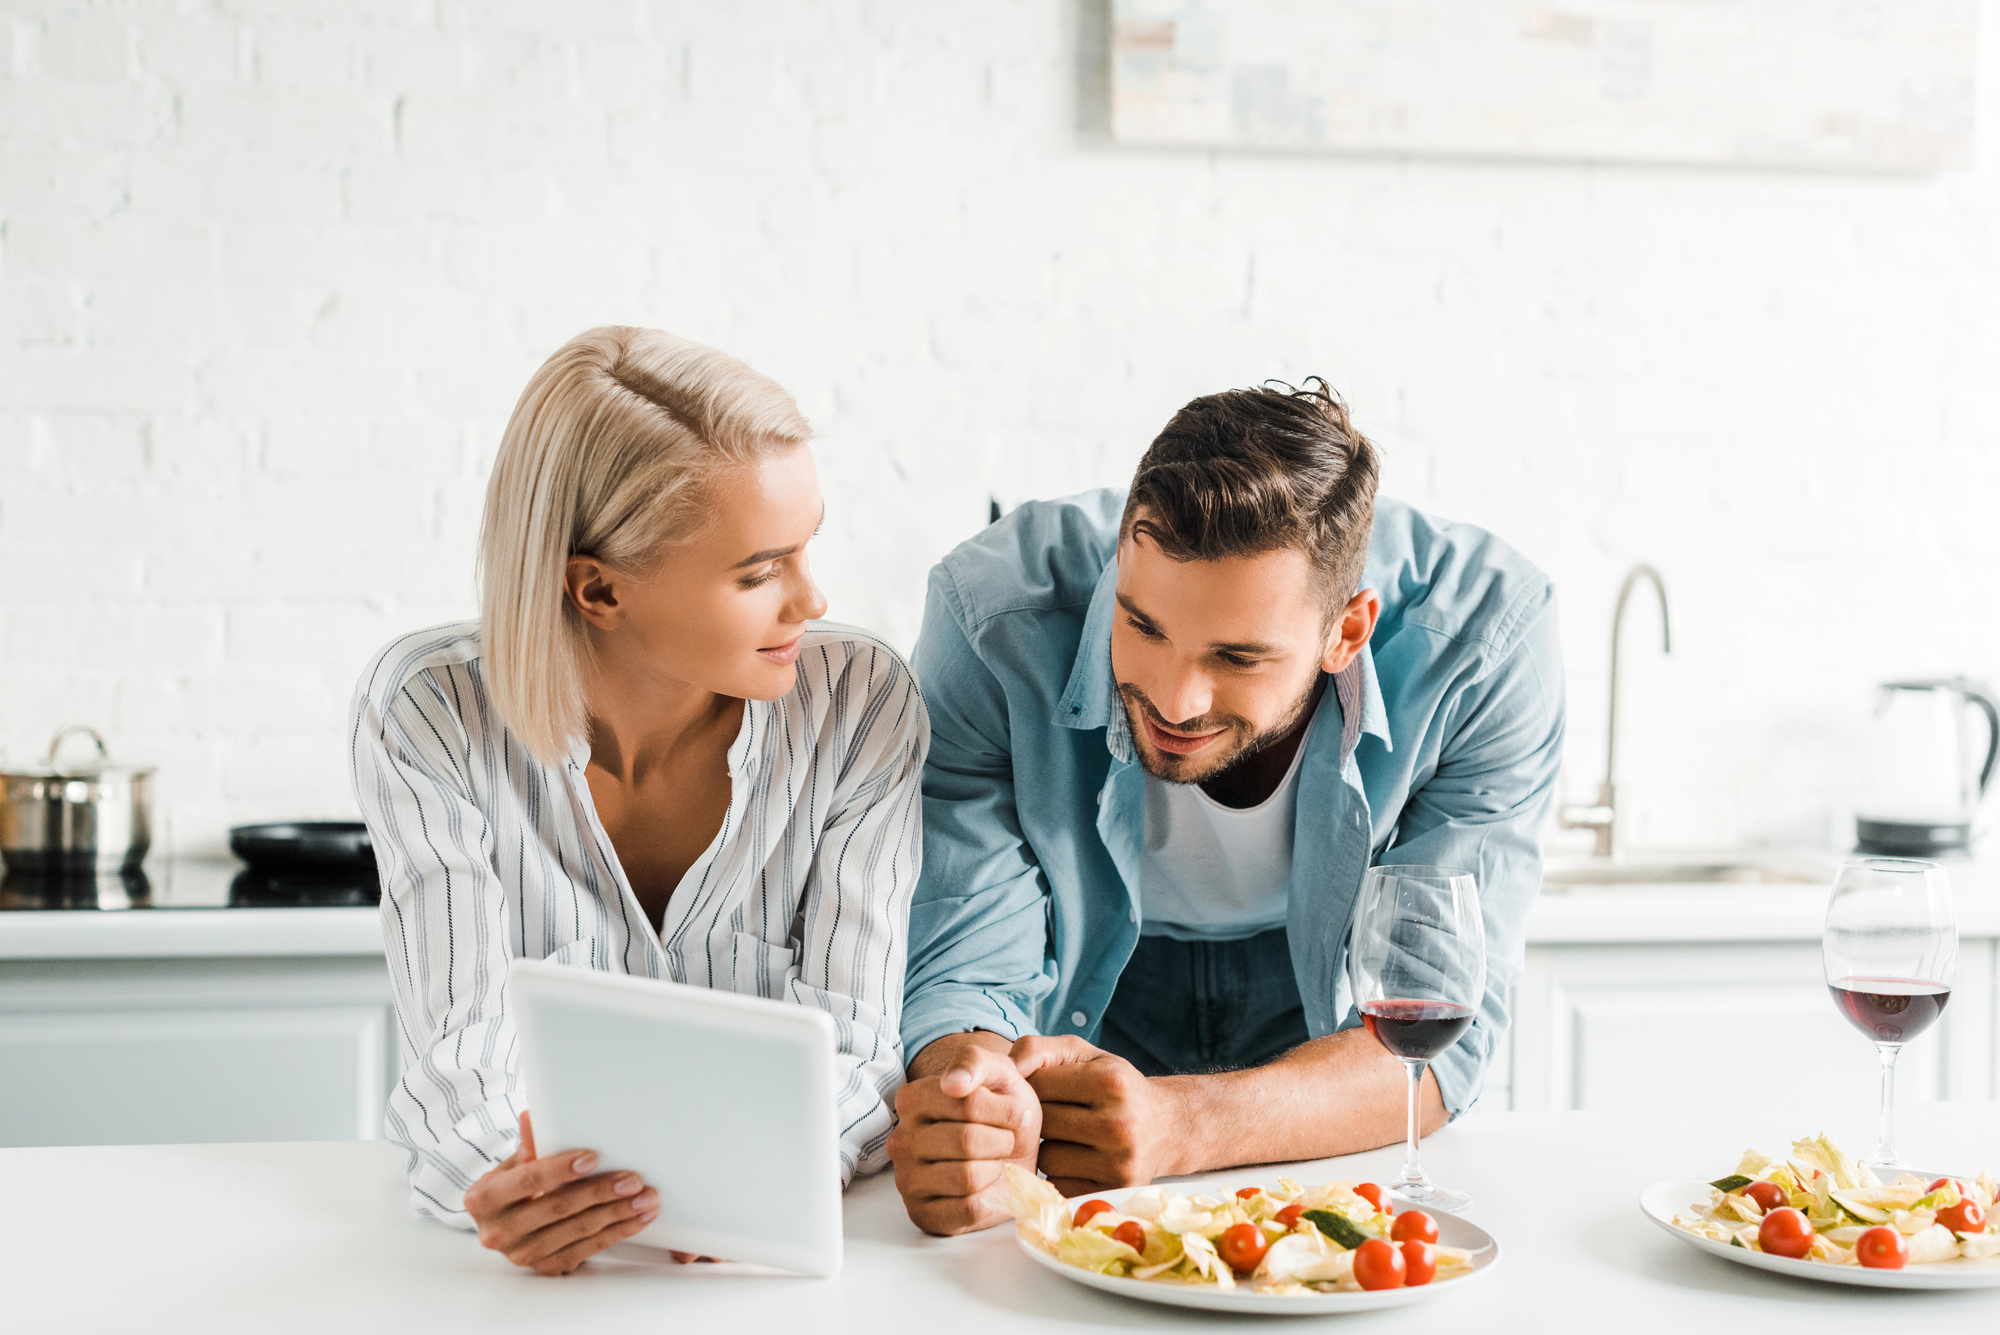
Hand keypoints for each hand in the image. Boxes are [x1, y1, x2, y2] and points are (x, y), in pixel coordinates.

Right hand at [464, 1111, 660, 1275]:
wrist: (506, 1222)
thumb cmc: (514, 1184)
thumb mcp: (514, 1163)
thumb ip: (528, 1144)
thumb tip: (532, 1115)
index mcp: (484, 1199)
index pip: (528, 1181)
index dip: (560, 1169)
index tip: (594, 1157)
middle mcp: (498, 1232)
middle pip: (557, 1207)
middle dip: (599, 1192)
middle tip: (633, 1180)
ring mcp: (522, 1255)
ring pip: (577, 1231)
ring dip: (617, 1213)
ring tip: (646, 1197)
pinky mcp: (546, 1267)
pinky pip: (587, 1250)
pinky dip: (617, 1232)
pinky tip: (639, 1218)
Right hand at [888, 1033, 1041, 1235]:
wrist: (1014, 1151)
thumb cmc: (1003, 1110)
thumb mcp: (998, 1072)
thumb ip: (975, 1062)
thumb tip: (952, 1082)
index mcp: (912, 1099)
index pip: (966, 1103)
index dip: (1003, 1111)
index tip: (1016, 1112)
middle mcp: (901, 1139)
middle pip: (966, 1141)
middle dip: (1002, 1141)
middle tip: (1006, 1139)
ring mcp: (907, 1180)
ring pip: (966, 1177)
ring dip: (996, 1169)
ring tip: (997, 1160)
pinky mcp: (923, 1214)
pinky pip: (967, 1209)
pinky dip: (990, 1198)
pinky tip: (987, 1186)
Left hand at [1013, 1036, 1187, 1194]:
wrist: (1168, 1126)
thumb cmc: (1117, 1086)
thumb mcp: (1085, 1055)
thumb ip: (1040, 1049)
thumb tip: (1007, 1067)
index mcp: (1110, 1081)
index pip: (1038, 1084)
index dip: (1033, 1085)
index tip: (1046, 1088)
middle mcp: (1118, 1124)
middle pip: (1042, 1123)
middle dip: (1041, 1117)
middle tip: (1058, 1112)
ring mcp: (1117, 1162)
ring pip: (1046, 1158)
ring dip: (1050, 1148)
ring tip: (1070, 1136)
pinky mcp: (1112, 1190)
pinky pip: (1059, 1183)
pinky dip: (1062, 1172)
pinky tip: (1079, 1157)